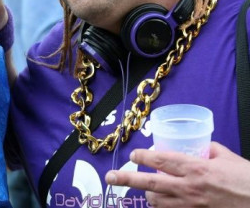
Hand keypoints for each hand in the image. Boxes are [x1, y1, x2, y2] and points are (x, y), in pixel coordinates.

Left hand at [105, 143, 249, 206]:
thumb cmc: (248, 181)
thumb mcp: (228, 159)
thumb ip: (210, 150)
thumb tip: (200, 145)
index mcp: (196, 168)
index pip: (161, 159)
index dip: (143, 156)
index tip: (133, 154)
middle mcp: (189, 188)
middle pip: (150, 183)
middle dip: (126, 179)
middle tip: (110, 177)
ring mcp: (192, 206)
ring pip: (157, 202)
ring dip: (148, 195)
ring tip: (144, 190)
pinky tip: (162, 203)